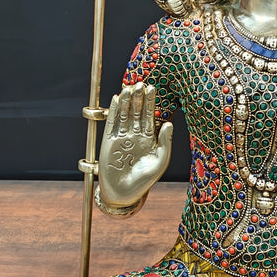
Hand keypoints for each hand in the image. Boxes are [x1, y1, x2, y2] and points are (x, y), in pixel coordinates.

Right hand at [97, 82, 172, 207]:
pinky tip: (116, 99)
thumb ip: (165, 143)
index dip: (150, 102)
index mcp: (149, 138)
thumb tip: (168, 123)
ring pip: (124, 115)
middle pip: (136, 112)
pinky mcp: (108, 141)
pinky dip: (113, 111)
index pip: (149, 116)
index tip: (152, 88)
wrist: (124, 193)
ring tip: (128, 87)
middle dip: (138, 98)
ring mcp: (122, 137)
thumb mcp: (160, 162)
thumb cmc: (145, 180)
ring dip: (126, 101)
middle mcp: (136, 135)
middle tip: (140, 83)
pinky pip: (112, 123)